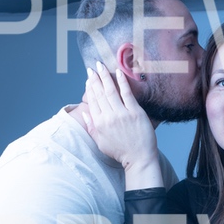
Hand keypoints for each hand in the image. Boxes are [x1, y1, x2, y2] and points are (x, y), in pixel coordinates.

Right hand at [83, 62, 160, 186]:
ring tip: (101, 66)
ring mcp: (121, 114)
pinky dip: (121, 81)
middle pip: (99, 93)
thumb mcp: (100, 142)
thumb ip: (91, 126)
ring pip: (110, 91)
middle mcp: (108, 117)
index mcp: (98, 124)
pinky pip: (126, 93)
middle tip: (92, 68)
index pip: (92, 101)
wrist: (139, 158)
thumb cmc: (120, 151)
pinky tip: (118, 71)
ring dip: (104, 76)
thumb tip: (84, 113)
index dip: (89, 88)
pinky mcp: (134, 112)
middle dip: (95, 78)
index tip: (89, 79)